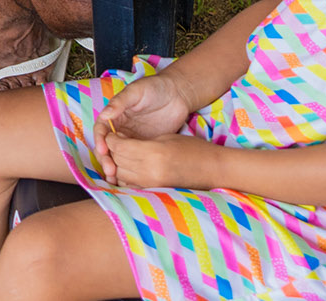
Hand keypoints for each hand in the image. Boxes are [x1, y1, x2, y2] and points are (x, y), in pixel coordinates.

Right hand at [92, 74, 192, 177]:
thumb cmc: (154, 87)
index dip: (100, 141)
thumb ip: (120, 102)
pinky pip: (136, 160)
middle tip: (111, 171)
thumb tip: (104, 115)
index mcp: (114, 115)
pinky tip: (131, 179)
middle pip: (107, 147)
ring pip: (120, 157)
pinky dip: (131, 170)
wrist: (178, 94)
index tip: (103, 151)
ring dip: (116, 168)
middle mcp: (121, 129)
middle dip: (106, 159)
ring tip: (116, 179)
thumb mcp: (136, 91)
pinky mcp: (146, 147)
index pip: (101, 131)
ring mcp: (133, 139)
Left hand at [102, 130, 216, 190]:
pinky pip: (131, 184)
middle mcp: (149, 171)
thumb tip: (121, 140)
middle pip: (118, 161)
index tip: (112, 133)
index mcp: (153, 153)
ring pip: (121, 174)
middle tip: (115, 141)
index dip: (112, 138)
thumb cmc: (193, 149)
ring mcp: (152, 184)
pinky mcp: (155, 192)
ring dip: (117, 164)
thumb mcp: (166, 138)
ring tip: (121, 154)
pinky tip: (129, 167)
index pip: (120, 147)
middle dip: (112, 150)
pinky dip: (125, 176)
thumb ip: (142, 141)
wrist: (214, 170)